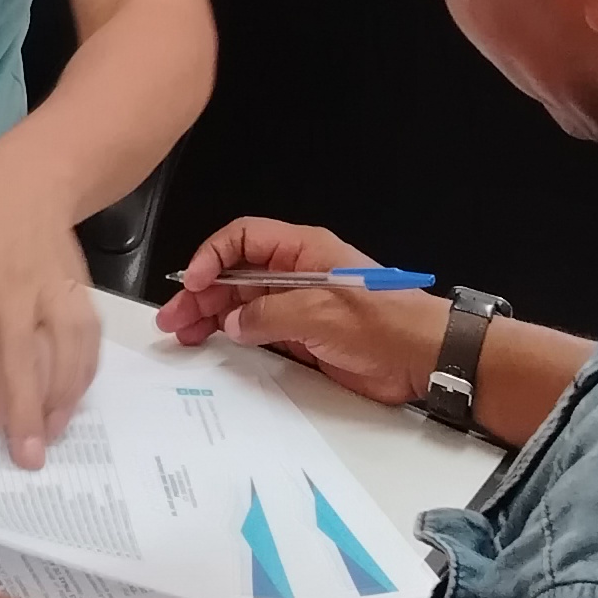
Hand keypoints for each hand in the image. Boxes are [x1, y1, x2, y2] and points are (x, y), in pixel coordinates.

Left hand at [0, 170, 101, 468]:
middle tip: (28, 456)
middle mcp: (14, 286)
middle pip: (23, 354)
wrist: (27, 183)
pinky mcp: (80, 287)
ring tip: (54, 434)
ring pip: (65, 347)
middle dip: (26, 409)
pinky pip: (89, 334)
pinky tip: (75, 400)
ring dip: (62, 396)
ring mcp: (53, 287)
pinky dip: (85, 370)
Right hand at [160, 216, 440, 410]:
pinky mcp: (301, 336)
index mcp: (302, 250)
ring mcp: (296, 305)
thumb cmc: (386, 323)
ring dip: (210, 317)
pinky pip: (257, 331)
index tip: (192, 282)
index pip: (243, 239)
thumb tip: (235, 321)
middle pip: (234, 274)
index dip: (212, 256)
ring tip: (182, 334)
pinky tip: (213, 346)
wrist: (423, 358)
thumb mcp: (320, 313)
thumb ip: (270, 314)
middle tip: (173, 317)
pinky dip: (232, 338)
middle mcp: (294, 273)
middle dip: (200, 292)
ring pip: (240, 304)